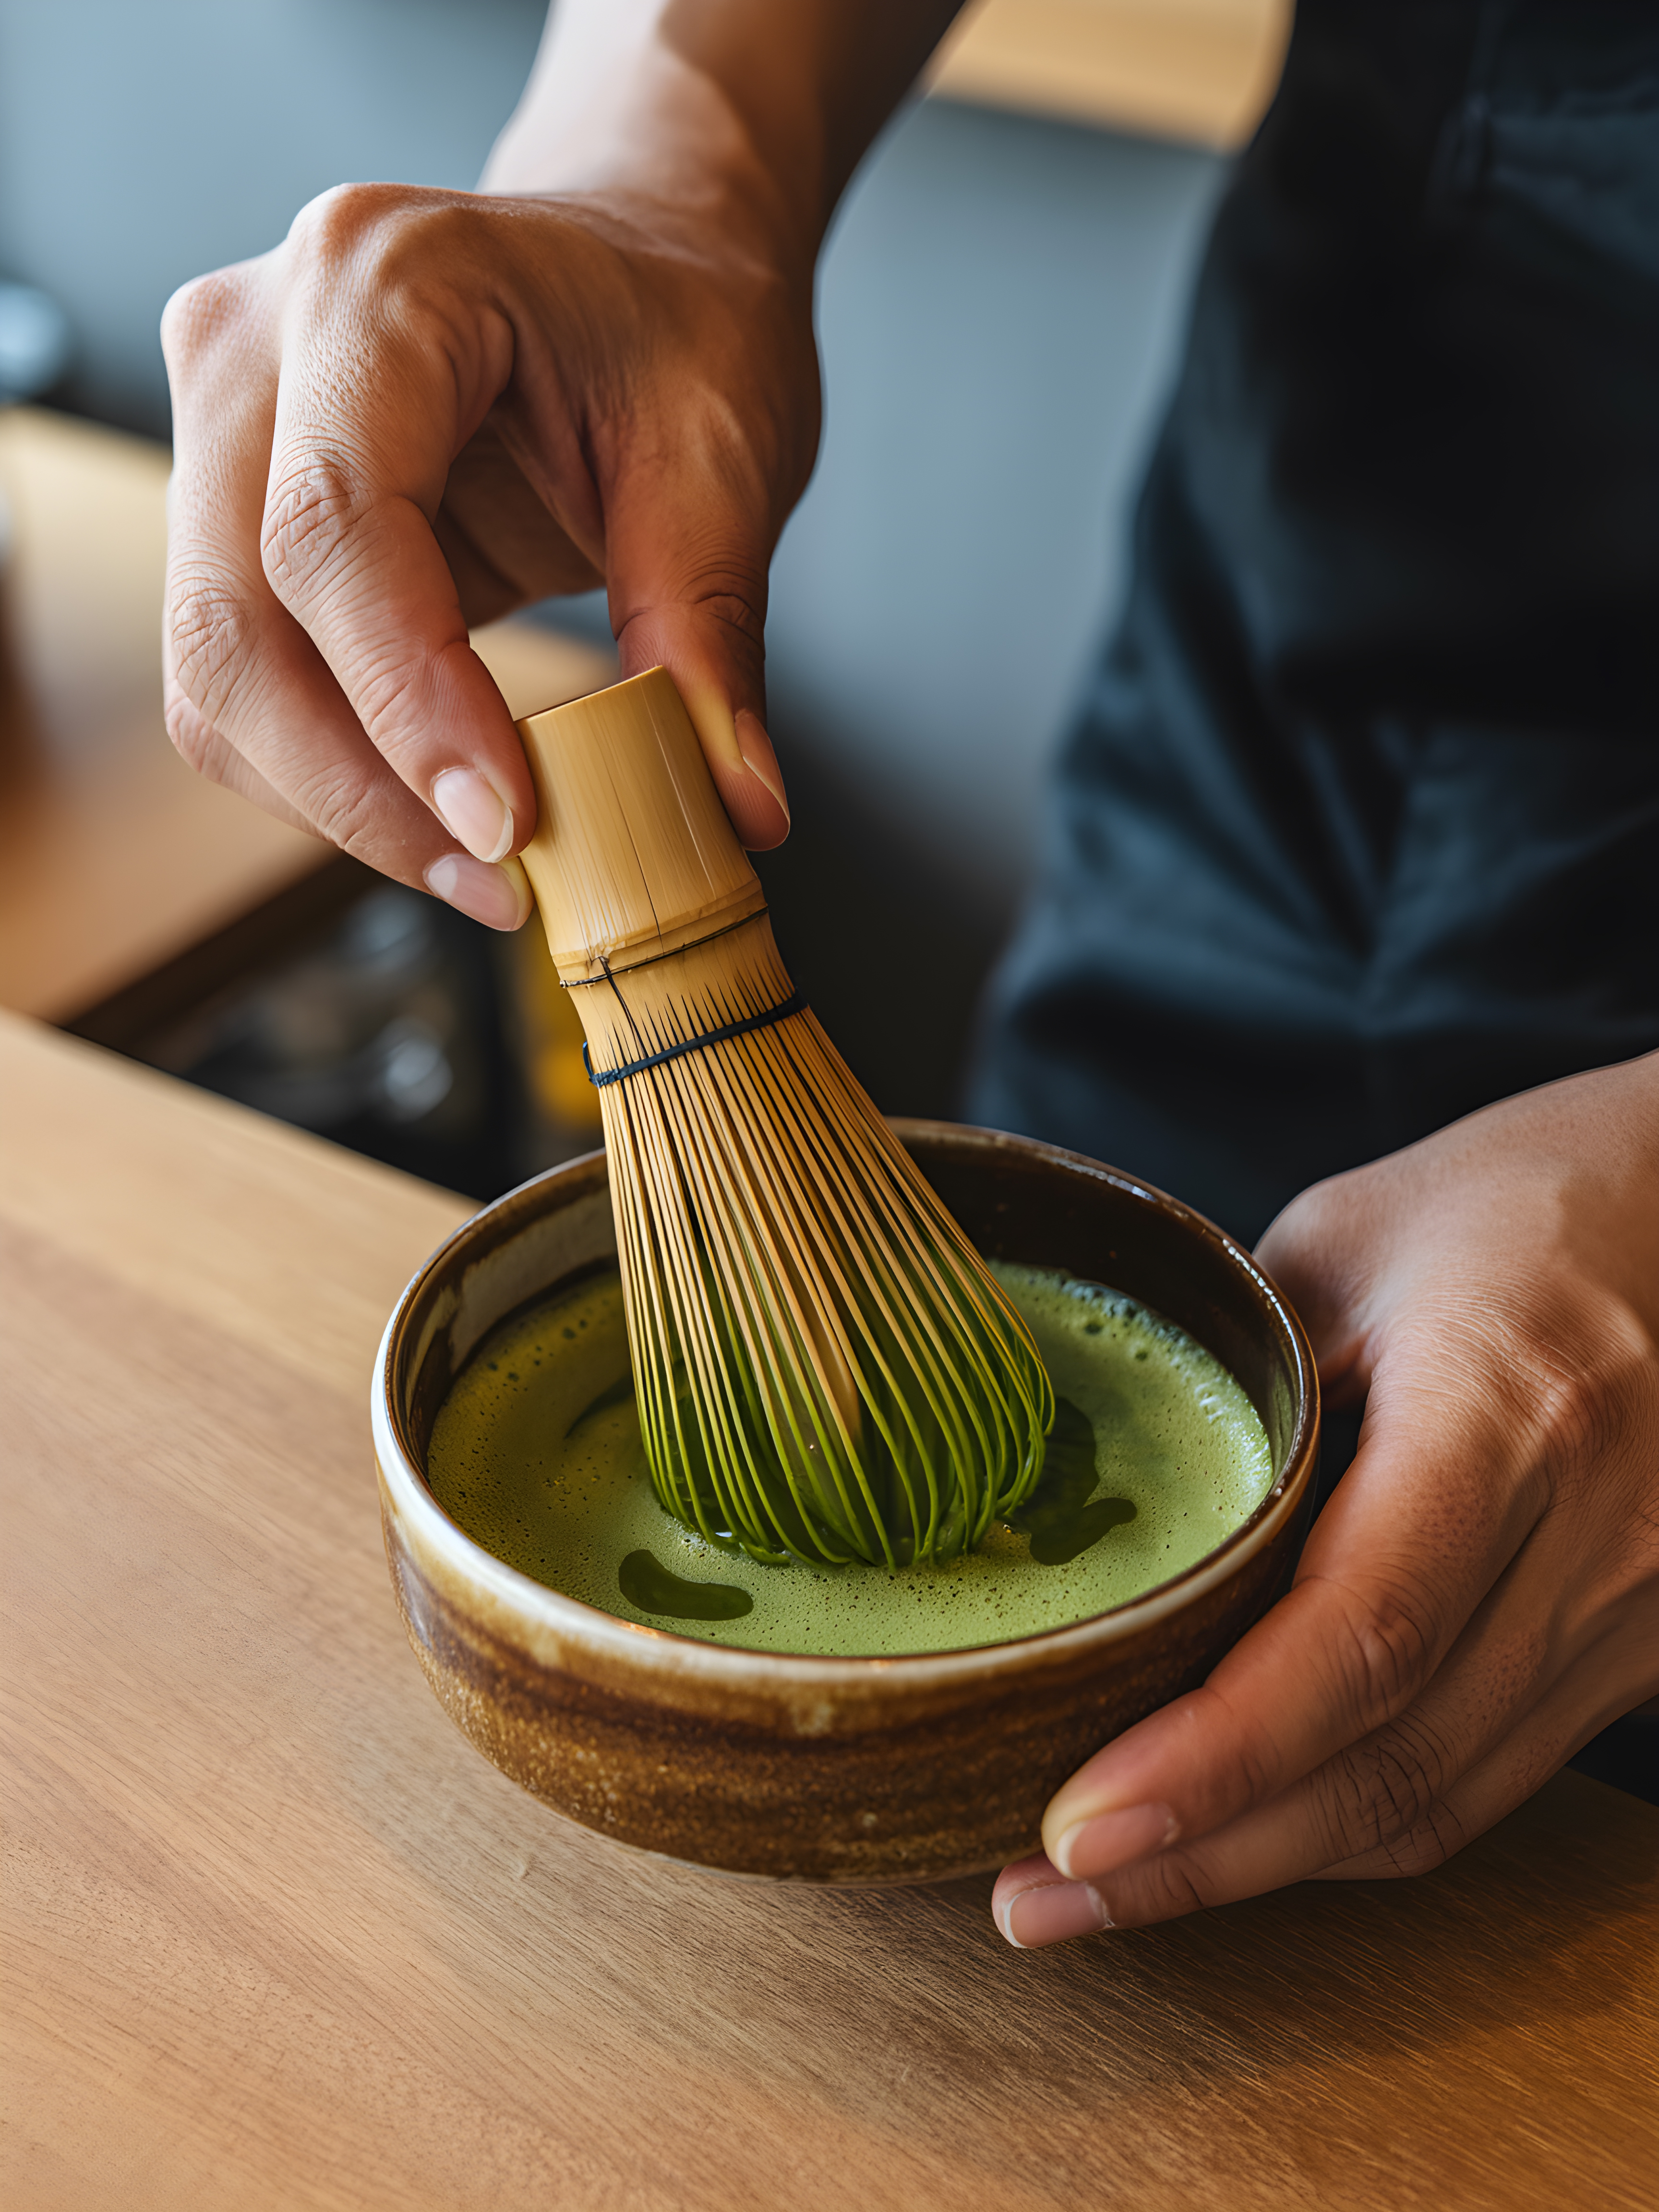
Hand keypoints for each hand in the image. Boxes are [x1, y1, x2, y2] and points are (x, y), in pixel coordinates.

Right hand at [161, 174, 809, 925]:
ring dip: (337, 802)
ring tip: (484, 868)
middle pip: (237, 622)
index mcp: (378, 286)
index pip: (336, 528)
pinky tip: (441, 812)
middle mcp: (257, 345)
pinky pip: (242, 679)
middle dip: (361, 790)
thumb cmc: (676, 322)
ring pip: (215, 673)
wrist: (637, 259)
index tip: (508, 826)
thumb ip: (711, 630)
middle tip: (502, 882)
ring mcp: (222, 426)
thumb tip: (737, 805)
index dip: (408, 702)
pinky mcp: (229, 510)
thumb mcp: (724, 454)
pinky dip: (331, 771)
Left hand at [994, 1052, 1658, 1945]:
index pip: (1361, 1634)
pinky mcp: (1634, 1649)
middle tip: (1031, 1895)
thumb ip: (1243, 1379)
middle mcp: (1594, 1538)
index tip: (1076, 1825)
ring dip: (1258, 1865)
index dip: (1217, 1755)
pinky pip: (1479, 1776)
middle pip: (1389, 1760)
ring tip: (1094, 1892)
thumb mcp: (1346, 1242)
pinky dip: (1346, 1824)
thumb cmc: (1516, 1200)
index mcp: (1509, 1410)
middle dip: (1199, 1856)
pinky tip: (1234, 1836)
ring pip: (1434, 1800)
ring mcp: (1634, 1612)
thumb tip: (1111, 1514)